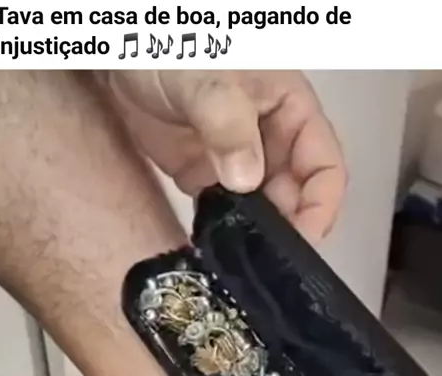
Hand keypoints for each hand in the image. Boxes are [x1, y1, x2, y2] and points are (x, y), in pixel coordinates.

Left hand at [106, 70, 345, 244]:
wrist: (117, 61)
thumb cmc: (169, 52)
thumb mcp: (206, 81)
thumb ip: (229, 126)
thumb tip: (246, 180)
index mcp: (290, 110)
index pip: (324, 165)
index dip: (321, 204)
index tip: (304, 238)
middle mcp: (271, 140)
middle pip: (295, 196)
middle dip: (286, 228)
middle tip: (265, 257)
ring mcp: (239, 161)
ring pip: (264, 210)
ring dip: (256, 236)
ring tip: (241, 258)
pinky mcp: (208, 178)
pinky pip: (227, 213)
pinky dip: (225, 232)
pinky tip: (216, 246)